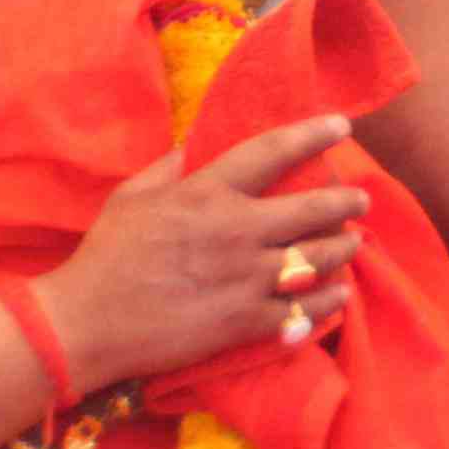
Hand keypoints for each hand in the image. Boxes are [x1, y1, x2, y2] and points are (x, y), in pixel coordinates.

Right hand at [41, 110, 368, 387]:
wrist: (88, 322)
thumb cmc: (106, 255)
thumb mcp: (132, 196)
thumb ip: (170, 168)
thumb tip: (197, 147)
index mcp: (208, 193)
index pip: (273, 152)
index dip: (313, 134)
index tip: (342, 125)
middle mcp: (237, 231)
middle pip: (313, 209)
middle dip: (346, 201)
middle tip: (360, 200)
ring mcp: (246, 279)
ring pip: (319, 259)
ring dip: (344, 249)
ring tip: (353, 244)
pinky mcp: (246, 322)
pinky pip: (304, 311)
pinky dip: (328, 302)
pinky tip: (338, 296)